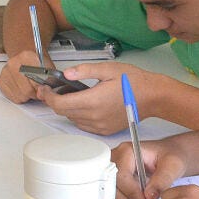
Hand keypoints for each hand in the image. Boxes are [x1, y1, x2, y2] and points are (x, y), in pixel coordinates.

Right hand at [0, 49, 46, 102]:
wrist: (25, 59)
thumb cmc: (37, 64)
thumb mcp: (48, 67)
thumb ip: (49, 78)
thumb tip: (45, 91)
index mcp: (27, 56)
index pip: (35, 80)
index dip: (40, 88)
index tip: (42, 89)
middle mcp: (13, 63)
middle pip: (26, 90)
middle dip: (34, 94)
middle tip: (37, 90)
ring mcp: (5, 72)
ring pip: (20, 95)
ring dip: (27, 96)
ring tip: (29, 88)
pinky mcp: (1, 81)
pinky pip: (13, 97)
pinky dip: (19, 96)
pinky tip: (22, 89)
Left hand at [36, 62, 159, 134]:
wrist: (152, 97)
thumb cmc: (132, 81)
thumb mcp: (107, 68)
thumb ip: (84, 71)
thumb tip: (66, 73)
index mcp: (92, 101)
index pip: (59, 104)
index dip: (48, 97)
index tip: (45, 88)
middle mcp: (94, 117)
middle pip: (63, 112)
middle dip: (55, 101)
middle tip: (53, 89)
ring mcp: (99, 126)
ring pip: (73, 119)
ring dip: (67, 108)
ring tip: (71, 94)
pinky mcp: (105, 130)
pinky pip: (84, 125)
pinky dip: (78, 115)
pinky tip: (84, 104)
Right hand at [111, 139, 187, 198]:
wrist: (170, 155)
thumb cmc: (171, 155)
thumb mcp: (173, 166)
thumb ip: (161, 181)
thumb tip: (149, 196)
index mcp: (127, 151)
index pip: (121, 175)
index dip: (132, 193)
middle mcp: (116, 159)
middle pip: (113, 186)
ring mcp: (112, 170)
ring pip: (111, 195)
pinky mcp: (114, 181)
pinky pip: (114, 198)